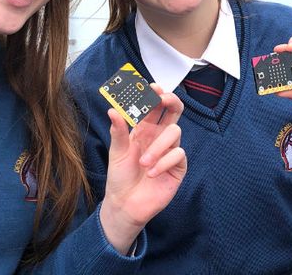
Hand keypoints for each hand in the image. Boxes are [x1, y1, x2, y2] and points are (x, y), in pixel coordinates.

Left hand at [99, 84, 186, 253]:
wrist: (125, 204)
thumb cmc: (120, 177)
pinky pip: (179, 154)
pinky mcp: (177, 167)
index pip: (154, 107)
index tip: (152, 87)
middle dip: (171, 101)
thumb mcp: (116, 153)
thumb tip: (112, 109)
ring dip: (159, 146)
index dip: (155, 95)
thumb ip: (118, 131)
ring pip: (175, 132)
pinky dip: (164, 162)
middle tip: (163, 98)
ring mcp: (170, 151)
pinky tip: (151, 173)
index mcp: (144, 130)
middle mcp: (159, 137)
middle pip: (174, 111)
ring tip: (143, 163)